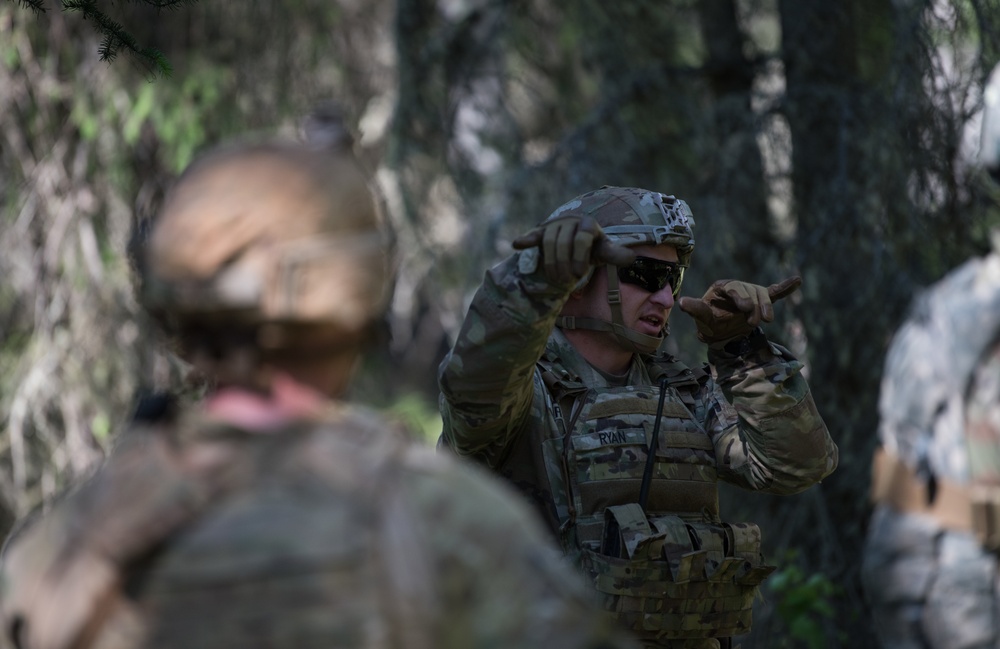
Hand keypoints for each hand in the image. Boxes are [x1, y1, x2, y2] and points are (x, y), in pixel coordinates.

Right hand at [512, 215, 634, 283]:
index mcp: (589, 224)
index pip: (582, 239)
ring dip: (551, 264)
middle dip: (564, 265)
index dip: (580, 258)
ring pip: (548, 243)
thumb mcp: (603, 252)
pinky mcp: (541, 231)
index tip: (579, 274)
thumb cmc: (591, 248)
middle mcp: (571, 220)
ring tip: (556, 279)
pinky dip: (526, 239)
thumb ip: (615, 254)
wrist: (574, 237)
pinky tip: (518, 244)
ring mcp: (554, 225)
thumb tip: (630, 258)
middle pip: (563, 244)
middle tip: (567, 281)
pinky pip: (533, 234)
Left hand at [678, 276, 800, 342]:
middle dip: (754, 306)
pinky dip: (785, 288)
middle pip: (751, 290)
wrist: (721, 332)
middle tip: (754, 321)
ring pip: (763, 294)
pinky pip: (775, 292)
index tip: (746, 308)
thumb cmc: (710, 323)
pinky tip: (797, 280)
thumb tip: (681, 303)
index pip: (734, 288)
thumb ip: (695, 310)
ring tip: (767, 320)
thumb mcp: (703, 318)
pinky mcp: (761, 300)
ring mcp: (750, 293)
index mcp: (722, 287)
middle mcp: (737, 287)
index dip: (741, 297)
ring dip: (766, 306)